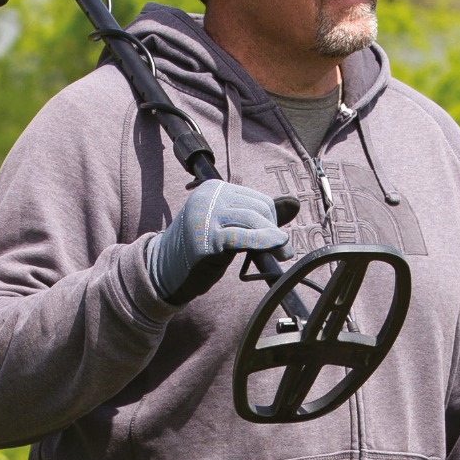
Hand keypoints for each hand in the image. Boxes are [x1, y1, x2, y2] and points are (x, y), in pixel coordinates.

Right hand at [146, 179, 288, 304]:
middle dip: (274, 230)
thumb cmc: (199, 251)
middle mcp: (209, 197)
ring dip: (274, 240)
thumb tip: (295, 203)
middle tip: (282, 251)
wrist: (164, 270)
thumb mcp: (229, 227)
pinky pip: (243, 237)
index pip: (258, 199)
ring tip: (283, 254)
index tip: (274, 239)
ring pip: (254, 221)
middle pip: (259, 209)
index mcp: (214, 189)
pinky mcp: (206, 239)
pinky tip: (276, 249)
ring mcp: (205, 216)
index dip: (271, 221)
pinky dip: (263, 242)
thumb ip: (258, 215)